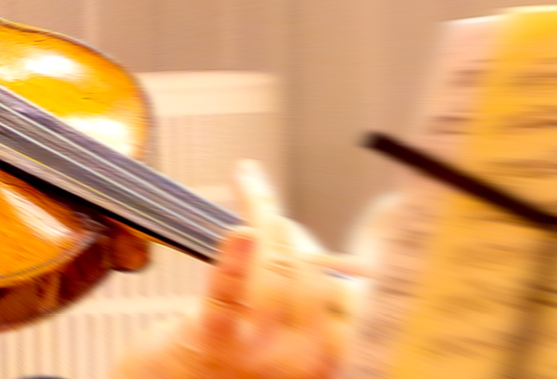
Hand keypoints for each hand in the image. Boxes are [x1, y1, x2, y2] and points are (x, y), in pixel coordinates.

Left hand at [112, 161, 363, 378]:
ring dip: (264, 221)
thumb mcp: (280, 347)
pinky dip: (236, 261)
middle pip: (308, 272)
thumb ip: (302, 310)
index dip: (318, 251)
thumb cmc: (220, 366)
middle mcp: (302, 360)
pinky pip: (230, 294)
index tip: (291, 226)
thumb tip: (331, 260)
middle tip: (262, 207)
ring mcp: (259, 353)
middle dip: (287, 232)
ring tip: (249, 195)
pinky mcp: (215, 342)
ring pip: (277, 270)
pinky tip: (240, 232)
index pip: (342, 291)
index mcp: (325, 359)